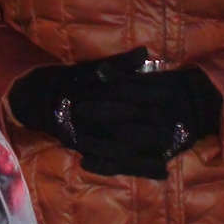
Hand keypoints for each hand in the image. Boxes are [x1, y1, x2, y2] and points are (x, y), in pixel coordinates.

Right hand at [8, 50, 221, 178]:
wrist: (46, 101)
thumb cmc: (76, 82)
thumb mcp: (94, 69)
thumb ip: (120, 63)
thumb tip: (144, 52)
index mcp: (97, 93)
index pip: (127, 91)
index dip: (149, 91)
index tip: (171, 91)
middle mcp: (94, 116)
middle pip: (127, 121)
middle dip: (152, 123)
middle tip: (177, 125)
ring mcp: (93, 137)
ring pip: (124, 146)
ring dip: (149, 148)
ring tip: (175, 149)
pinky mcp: (92, 152)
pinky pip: (117, 163)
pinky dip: (139, 167)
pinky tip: (162, 171)